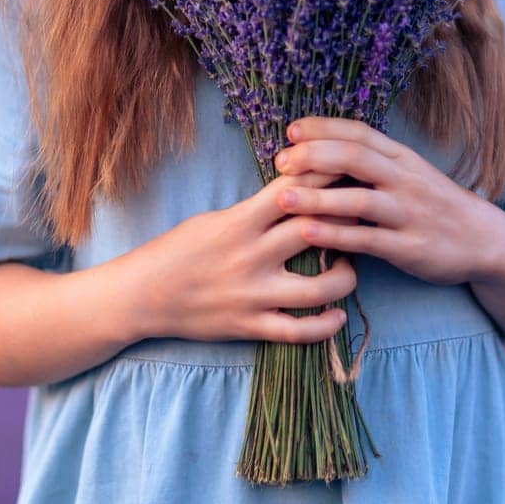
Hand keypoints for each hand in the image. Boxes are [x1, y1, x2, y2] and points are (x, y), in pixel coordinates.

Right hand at [122, 166, 362, 345]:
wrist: (142, 295)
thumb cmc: (178, 250)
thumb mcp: (214, 218)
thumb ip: (255, 210)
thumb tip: (297, 192)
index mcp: (242, 221)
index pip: (296, 191)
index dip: (328, 179)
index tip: (348, 172)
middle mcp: (252, 256)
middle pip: (317, 232)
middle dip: (346, 221)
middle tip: (362, 216)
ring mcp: (253, 295)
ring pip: (320, 289)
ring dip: (346, 276)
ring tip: (349, 265)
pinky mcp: (251, 326)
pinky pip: (299, 331)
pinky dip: (326, 325)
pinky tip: (338, 314)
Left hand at [272, 116, 492, 286]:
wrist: (485, 240)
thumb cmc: (434, 205)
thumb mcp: (409, 173)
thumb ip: (372, 162)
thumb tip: (320, 150)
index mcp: (402, 157)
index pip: (359, 133)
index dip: (323, 128)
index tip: (290, 131)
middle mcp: (405, 179)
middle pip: (355, 157)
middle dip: (314, 156)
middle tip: (280, 163)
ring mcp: (408, 213)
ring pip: (358, 199)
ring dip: (317, 197)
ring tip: (281, 196)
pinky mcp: (409, 247)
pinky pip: (367, 239)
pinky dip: (336, 235)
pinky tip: (308, 234)